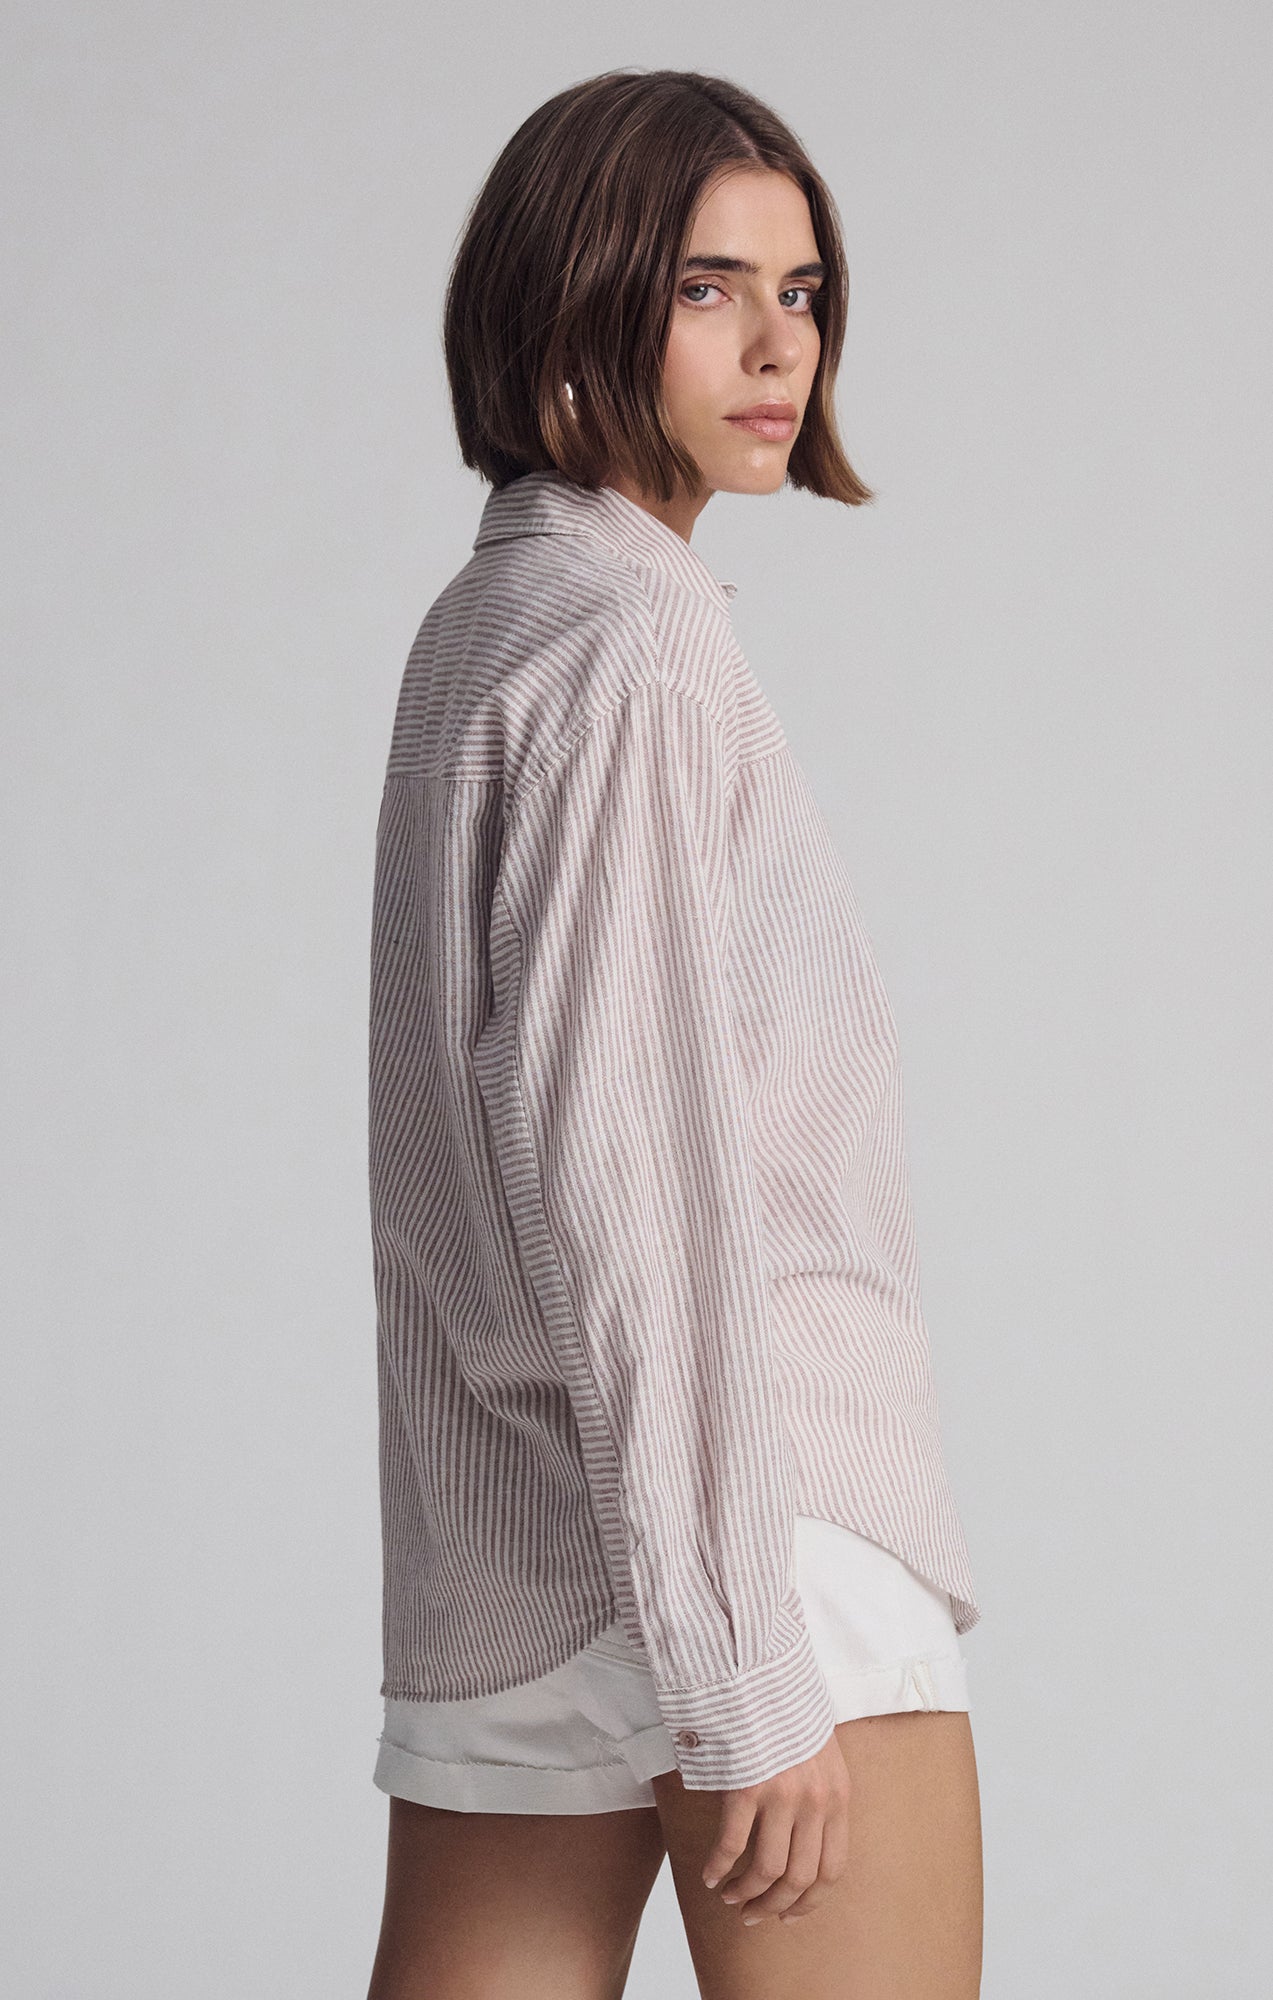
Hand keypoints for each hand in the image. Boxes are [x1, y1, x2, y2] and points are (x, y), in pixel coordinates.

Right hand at [701, 1727, 849, 1926]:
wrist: (760, 1670)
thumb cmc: (786, 1710)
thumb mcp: (820, 1752)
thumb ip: (819, 1793)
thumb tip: (805, 1839)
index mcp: (837, 1795)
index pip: (832, 1869)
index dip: (809, 1901)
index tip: (788, 1913)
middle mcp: (815, 1802)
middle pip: (799, 1878)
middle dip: (774, 1905)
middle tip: (753, 1914)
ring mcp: (781, 1795)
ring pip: (766, 1870)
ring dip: (745, 1893)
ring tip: (729, 1896)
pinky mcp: (747, 1786)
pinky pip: (732, 1845)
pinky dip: (718, 1867)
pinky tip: (709, 1874)